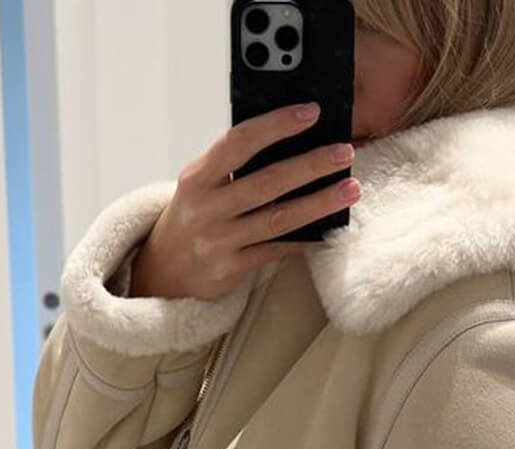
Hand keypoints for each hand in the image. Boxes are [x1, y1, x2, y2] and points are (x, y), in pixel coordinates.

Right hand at [129, 102, 360, 300]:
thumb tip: (290, 141)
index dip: (276, 125)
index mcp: (197, 178)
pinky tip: (329, 226)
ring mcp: (219, 241)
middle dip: (311, 165)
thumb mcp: (200, 183)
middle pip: (267, 183)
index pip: (239, 143)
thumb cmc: (193, 215)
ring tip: (350, 190)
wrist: (164, 268)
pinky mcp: (232, 269)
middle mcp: (206, 209)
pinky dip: (305, 237)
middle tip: (344, 153)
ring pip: (278, 219)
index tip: (310, 113)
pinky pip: (277, 250)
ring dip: (319, 203)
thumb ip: (232, 164)